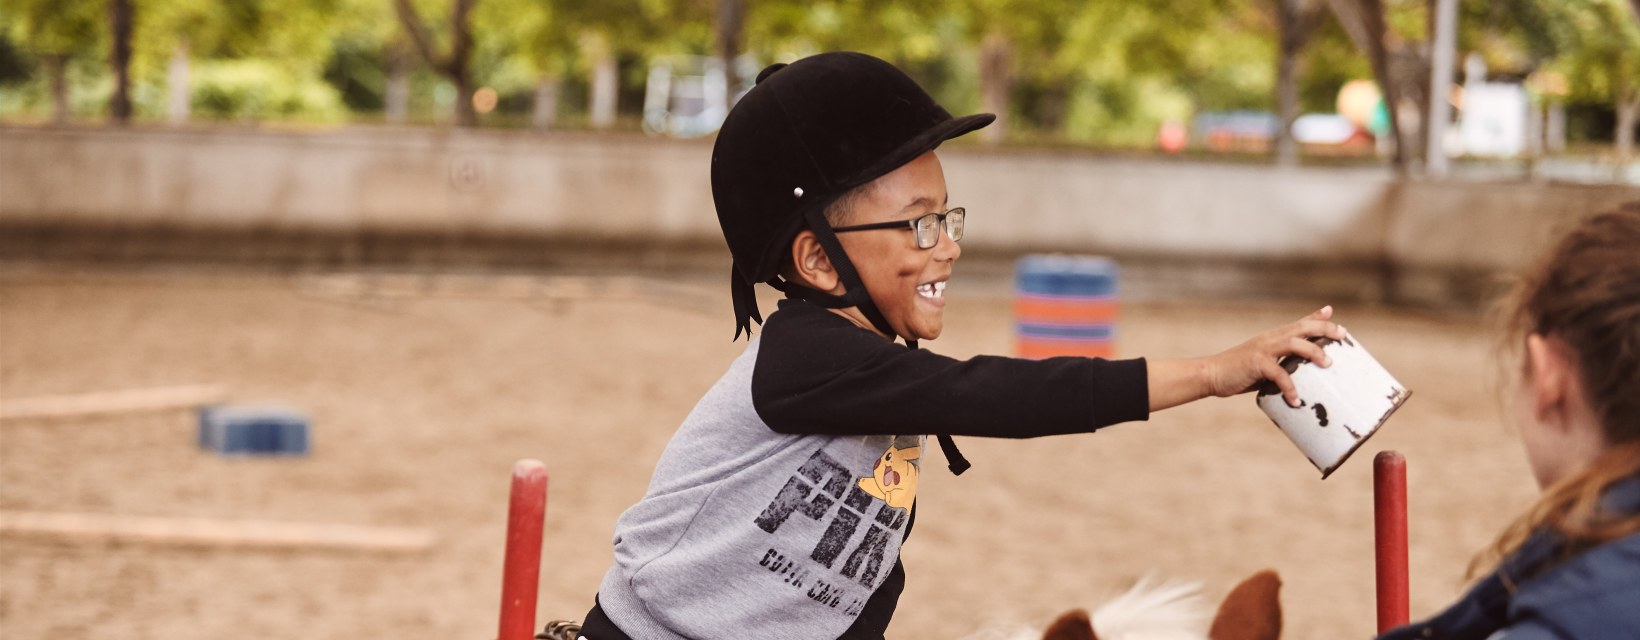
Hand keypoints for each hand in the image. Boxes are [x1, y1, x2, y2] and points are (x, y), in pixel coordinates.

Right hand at [1203, 306, 1346, 406]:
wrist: (1212, 374)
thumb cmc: (1239, 371)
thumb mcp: (1263, 362)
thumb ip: (1281, 362)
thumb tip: (1299, 373)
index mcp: (1273, 337)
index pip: (1300, 323)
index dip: (1319, 320)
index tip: (1338, 323)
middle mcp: (1270, 338)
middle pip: (1302, 328)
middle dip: (1324, 329)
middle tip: (1343, 336)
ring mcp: (1263, 349)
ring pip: (1294, 343)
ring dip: (1313, 352)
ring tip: (1328, 365)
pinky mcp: (1256, 363)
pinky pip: (1279, 374)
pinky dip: (1290, 387)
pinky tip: (1296, 400)